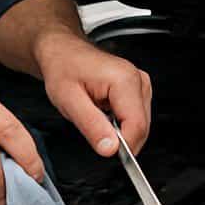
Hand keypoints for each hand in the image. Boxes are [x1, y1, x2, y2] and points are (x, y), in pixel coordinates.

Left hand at [36, 31, 152, 156]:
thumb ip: (91, 126)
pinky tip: (104, 114)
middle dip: (120, 140)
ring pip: (140, 125)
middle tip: (94, 133)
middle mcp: (138, 80)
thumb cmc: (64, 68)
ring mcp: (141, 84)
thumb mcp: (68, 101)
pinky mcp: (139, 90)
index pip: (137, 126)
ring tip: (97, 118)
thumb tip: (110, 149)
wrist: (63, 52)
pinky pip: (136, 118)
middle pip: (141, 127)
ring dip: (120, 132)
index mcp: (124, 80)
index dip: (123, 146)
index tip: (106, 152)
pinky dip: (121, 124)